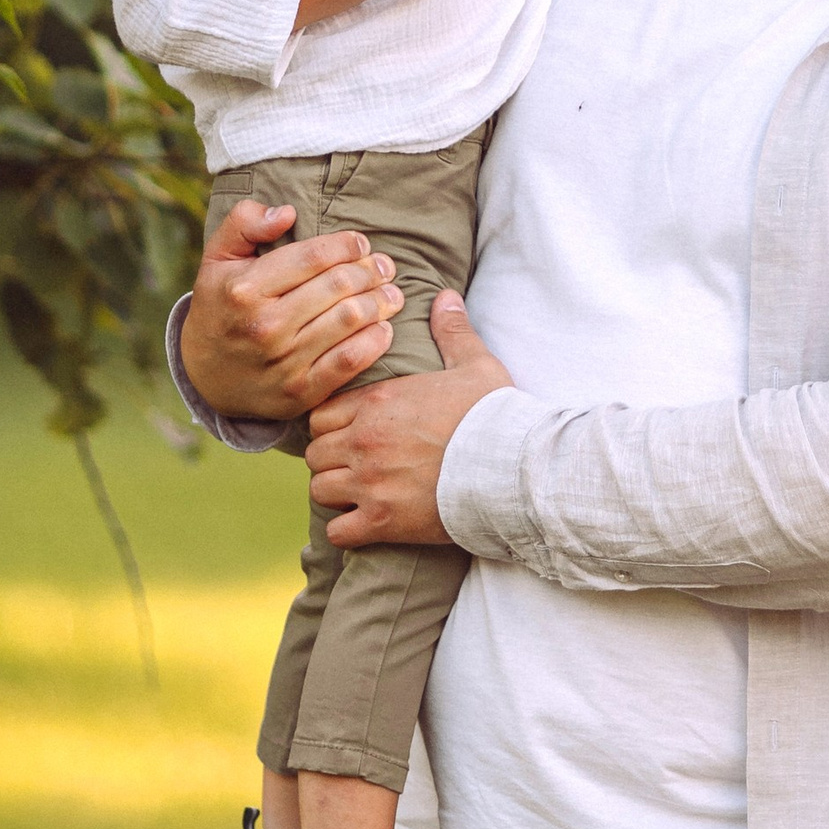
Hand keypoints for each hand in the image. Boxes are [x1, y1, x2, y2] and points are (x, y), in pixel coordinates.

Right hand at [178, 195, 403, 421]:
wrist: (205, 377)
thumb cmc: (221, 307)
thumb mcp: (218, 258)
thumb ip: (245, 223)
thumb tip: (287, 213)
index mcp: (245, 289)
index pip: (313, 257)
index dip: (346, 245)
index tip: (361, 242)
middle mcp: (264, 325)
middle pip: (338, 286)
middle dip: (370, 271)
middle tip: (385, 267)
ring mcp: (284, 362)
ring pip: (350, 320)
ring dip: (380, 303)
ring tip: (392, 294)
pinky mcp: (300, 392)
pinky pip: (350, 361)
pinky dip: (375, 342)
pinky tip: (384, 328)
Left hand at [308, 292, 513, 544]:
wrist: (513, 469)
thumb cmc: (494, 417)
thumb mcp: (475, 366)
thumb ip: (452, 331)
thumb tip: (446, 296)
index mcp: (378, 403)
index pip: (320, 414)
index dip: (333, 425)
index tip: (353, 434)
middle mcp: (363, 440)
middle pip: (315, 453)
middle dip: (331, 459)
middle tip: (356, 466)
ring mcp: (369, 483)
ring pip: (320, 489)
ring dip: (336, 493)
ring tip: (360, 495)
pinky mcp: (381, 521)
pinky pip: (338, 532)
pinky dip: (348, 531)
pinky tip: (367, 525)